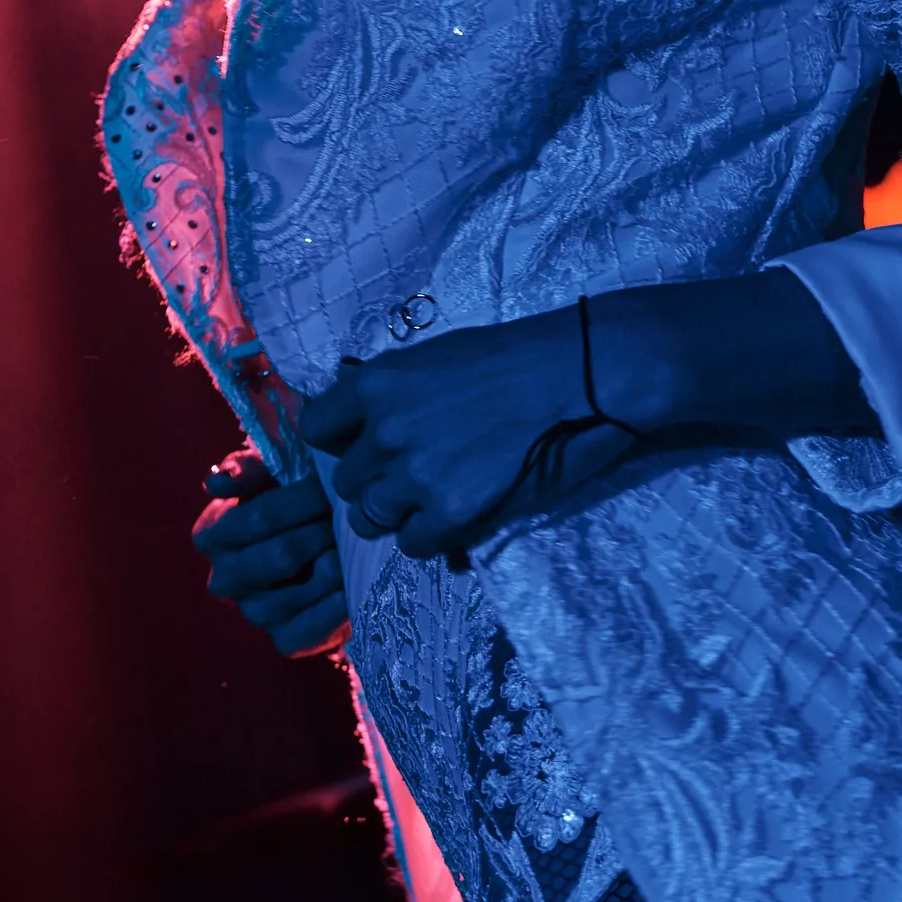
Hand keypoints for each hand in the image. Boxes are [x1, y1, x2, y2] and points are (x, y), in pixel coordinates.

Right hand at [192, 448, 348, 657]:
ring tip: (348, 548)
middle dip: (319, 534)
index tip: (328, 489)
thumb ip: (245, 468)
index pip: (256, 519)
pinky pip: (306, 630)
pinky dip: (331, 610)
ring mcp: (253, 612)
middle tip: (346, 519)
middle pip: (279, 557)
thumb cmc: (290, 499)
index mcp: (211, 535)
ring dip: (329, 569)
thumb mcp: (269, 472)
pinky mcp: (285, 639)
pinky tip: (347, 587)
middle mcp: (224, 579)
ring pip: (293, 595)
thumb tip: (216, 483)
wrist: (322, 542)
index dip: (300, 502)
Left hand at [301, 308, 628, 561]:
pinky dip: (431, 536)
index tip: (366, 445)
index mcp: (377, 384)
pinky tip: (460, 513)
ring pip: (371, 519)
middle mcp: (385, 431)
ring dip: (399, 513)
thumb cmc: (518, 357)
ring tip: (439, 496)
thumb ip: (392, 392)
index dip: (341, 442)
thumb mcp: (437, 357)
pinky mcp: (451, 514)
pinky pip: (413, 544)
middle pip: (347, 482)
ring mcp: (416, 476)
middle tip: (417, 474)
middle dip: (376, 482)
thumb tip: (364, 423)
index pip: (316, 428)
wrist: (585, 376)